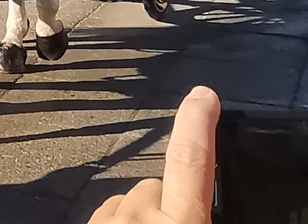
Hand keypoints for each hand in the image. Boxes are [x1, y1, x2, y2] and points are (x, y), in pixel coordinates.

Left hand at [88, 86, 219, 222]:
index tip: (202, 95)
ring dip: (139, 218)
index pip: (189, 160)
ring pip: (127, 204)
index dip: (196, 123)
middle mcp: (138, 219)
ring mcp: (104, 222)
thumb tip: (202, 202)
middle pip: (154, 187)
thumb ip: (201, 216)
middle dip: (165, 202)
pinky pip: (104, 217)